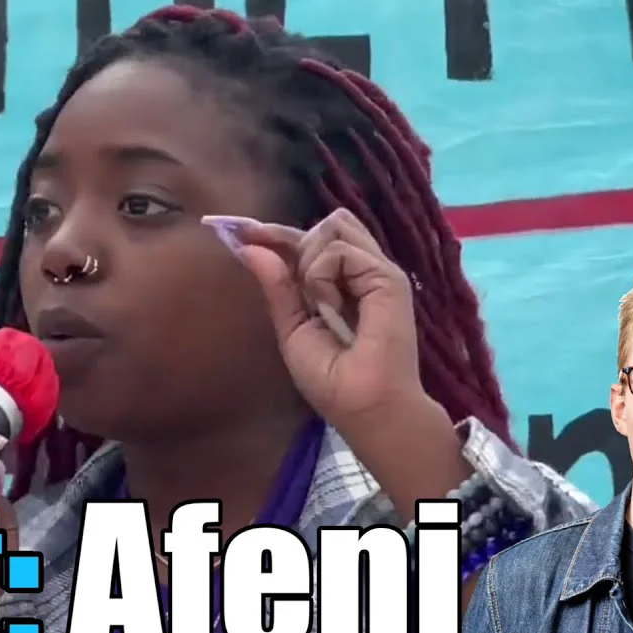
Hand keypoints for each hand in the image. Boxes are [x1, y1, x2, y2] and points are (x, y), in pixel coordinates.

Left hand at [230, 208, 432, 436]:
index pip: (311, 240)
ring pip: (332, 227)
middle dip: (292, 242)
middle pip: (325, 225)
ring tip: (321, 305)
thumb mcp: (293, 329)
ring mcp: (376, 270)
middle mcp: (359, 271)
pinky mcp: (387, 275)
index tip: (245, 232)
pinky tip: (330, 305)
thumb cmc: (332, 380)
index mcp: (340, 283)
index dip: (278, 234)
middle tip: (296, 288)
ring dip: (311, 263)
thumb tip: (250, 247)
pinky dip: (322, 274)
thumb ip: (278, 287)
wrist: (366, 407)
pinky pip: (339, 250)